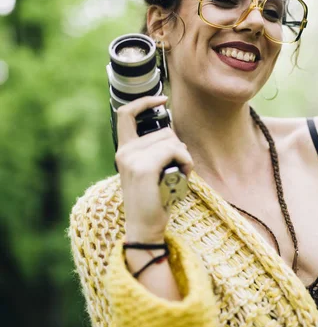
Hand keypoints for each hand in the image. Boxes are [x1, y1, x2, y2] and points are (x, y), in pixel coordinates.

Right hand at [115, 96, 192, 242]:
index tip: (162, 99)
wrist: (144, 228)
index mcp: (123, 151)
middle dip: (178, 146)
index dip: (144, 102)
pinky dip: (186, 161)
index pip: (125, 114)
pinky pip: (175, 151)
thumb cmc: (152, 200)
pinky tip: (183, 175)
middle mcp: (125, 152)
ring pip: (171, 140)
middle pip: (163, 131)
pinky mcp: (144, 168)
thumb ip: (153, 150)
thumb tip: (171, 130)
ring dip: (183, 156)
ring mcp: (132, 159)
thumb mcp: (148, 171)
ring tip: (179, 174)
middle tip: (179, 167)